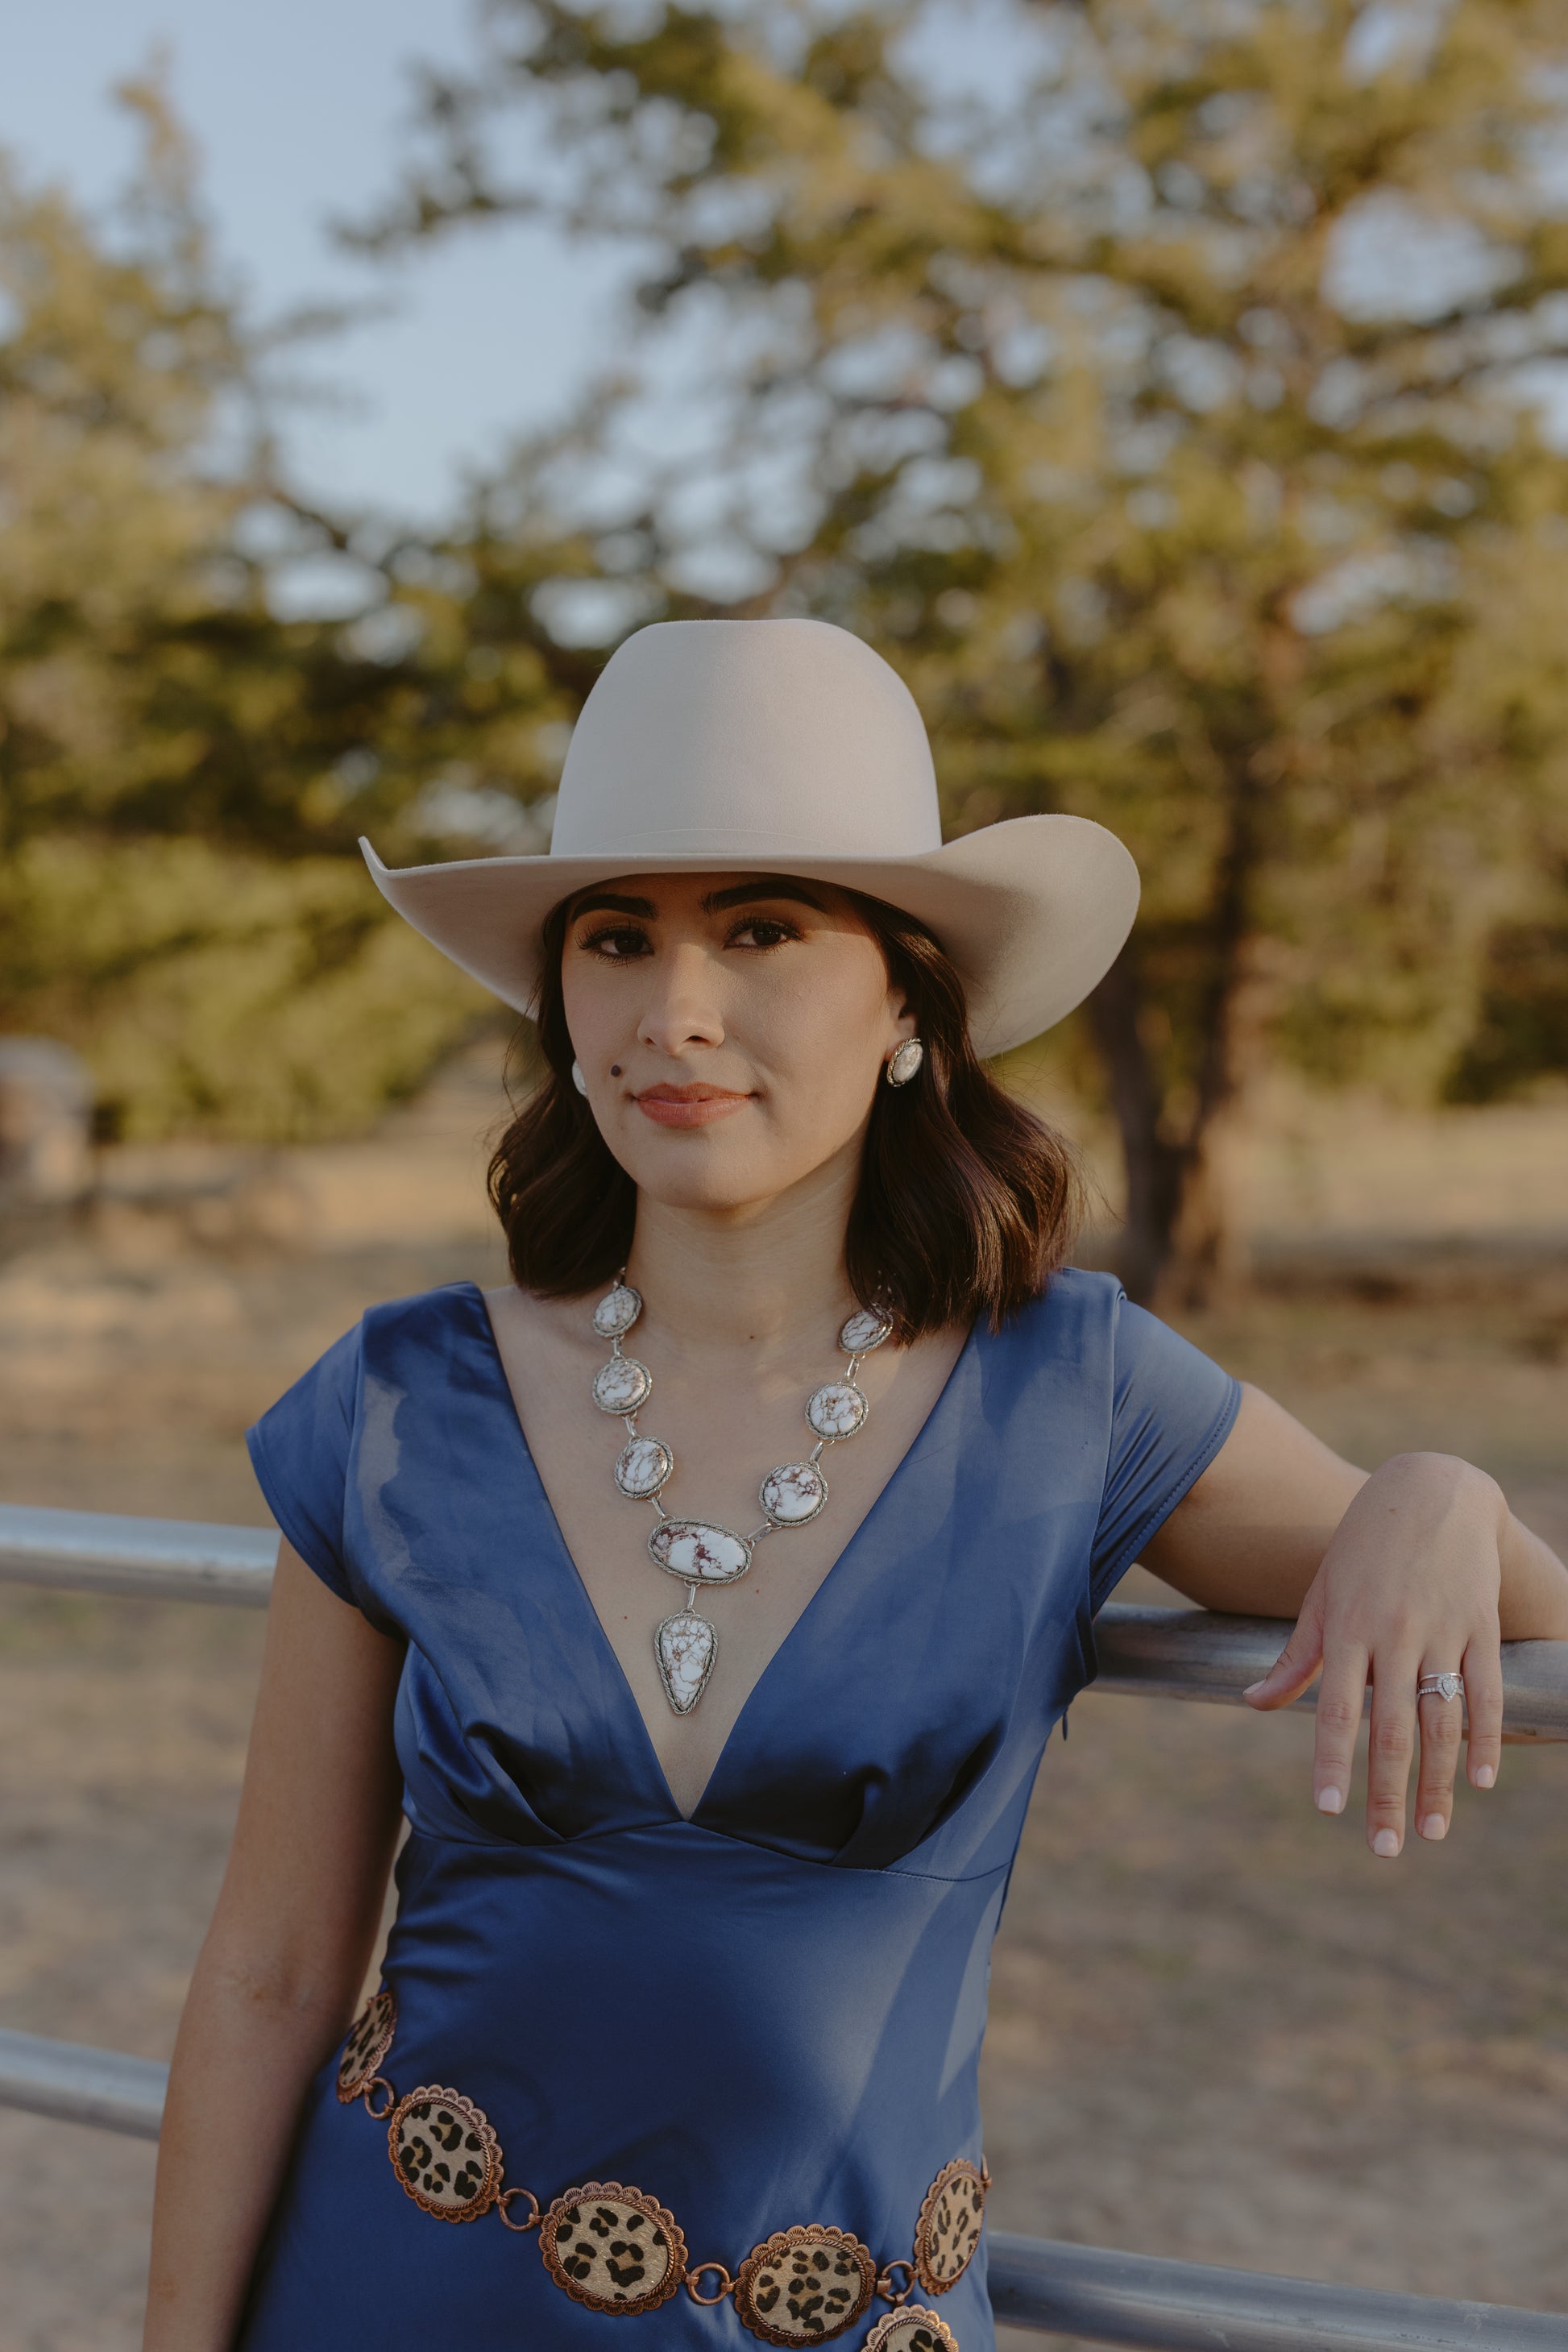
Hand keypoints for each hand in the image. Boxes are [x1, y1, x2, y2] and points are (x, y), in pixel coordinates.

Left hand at [1241, 1453, 1505, 1855]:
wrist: (1431, 1490)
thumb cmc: (1363, 1548)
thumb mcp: (1322, 1594)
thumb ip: (1297, 1656)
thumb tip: (1252, 1703)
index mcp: (1347, 1629)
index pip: (1335, 1707)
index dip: (1332, 1759)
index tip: (1328, 1809)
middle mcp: (1394, 1634)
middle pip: (1392, 1728)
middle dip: (1387, 1793)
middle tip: (1384, 1848)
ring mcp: (1442, 1631)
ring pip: (1442, 1720)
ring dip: (1438, 1782)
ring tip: (1431, 1831)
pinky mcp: (1480, 1626)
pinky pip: (1485, 1691)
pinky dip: (1485, 1738)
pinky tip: (1479, 1779)